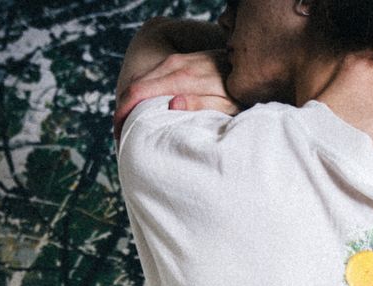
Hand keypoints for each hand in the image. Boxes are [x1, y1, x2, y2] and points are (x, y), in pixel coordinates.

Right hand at [114, 50, 240, 138]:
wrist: (253, 67)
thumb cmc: (243, 93)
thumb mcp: (228, 106)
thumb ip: (201, 105)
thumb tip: (172, 104)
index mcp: (182, 77)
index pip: (139, 92)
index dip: (123, 114)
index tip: (119, 136)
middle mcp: (175, 64)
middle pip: (135, 85)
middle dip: (123, 111)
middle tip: (120, 138)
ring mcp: (177, 60)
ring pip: (142, 80)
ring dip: (132, 103)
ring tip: (129, 127)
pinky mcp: (181, 60)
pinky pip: (153, 77)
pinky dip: (143, 94)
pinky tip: (143, 110)